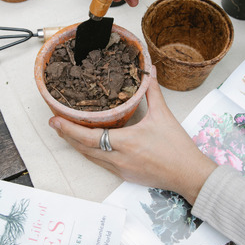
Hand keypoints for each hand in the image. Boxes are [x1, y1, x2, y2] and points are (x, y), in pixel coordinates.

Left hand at [48, 66, 215, 203]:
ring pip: (91, 158)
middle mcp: (119, 159)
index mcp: (126, 143)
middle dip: (67, 136)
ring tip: (66, 132)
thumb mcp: (163, 115)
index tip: (55, 121)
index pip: (90, 137)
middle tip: (54, 124)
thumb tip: (149, 69)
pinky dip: (90, 152)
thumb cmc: (177, 147)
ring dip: (77, 145)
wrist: (189, 174)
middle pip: (84, 149)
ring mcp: (121, 169)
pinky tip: (88, 144)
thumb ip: (152, 91)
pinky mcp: (125, 175)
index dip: (69, 129)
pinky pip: (101, 163)